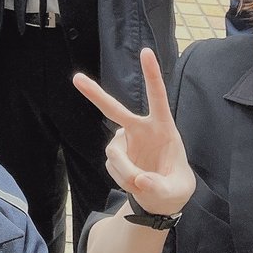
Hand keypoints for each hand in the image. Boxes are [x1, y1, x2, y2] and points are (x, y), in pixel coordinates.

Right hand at [73, 49, 194, 216]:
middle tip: (76, 79)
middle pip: (114, 110)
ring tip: (139, 184)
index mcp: (163, 129)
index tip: (145, 52)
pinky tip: (134, 183)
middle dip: (95, 94)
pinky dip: (121, 177)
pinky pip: (111, 165)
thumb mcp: (176, 191)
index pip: (157, 97)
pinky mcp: (116, 153)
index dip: (151, 75)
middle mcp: (141, 130)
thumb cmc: (175, 188)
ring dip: (123, 170)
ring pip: (113, 152)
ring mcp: (126, 141)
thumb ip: (159, 187)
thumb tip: (139, 180)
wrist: (161, 201)